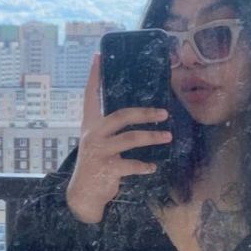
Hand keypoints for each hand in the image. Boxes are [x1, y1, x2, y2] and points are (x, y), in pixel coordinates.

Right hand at [66, 53, 171, 223]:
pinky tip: (152, 167)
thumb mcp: (98, 142)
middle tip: (164, 113)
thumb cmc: (96, 164)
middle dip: (144, 114)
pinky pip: (130, 164)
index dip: (94, 77)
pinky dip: (144, 166)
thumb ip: (110, 128)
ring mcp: (99, 151)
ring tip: (167, 136)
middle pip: (121, 116)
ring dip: (151, 137)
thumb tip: (136, 113)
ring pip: (130, 139)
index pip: (90, 96)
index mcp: (90, 125)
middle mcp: (93, 135)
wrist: (83, 194)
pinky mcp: (106, 169)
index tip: (98, 56)